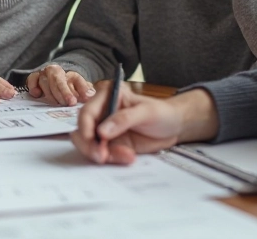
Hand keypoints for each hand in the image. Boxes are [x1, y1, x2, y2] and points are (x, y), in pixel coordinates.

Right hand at [26, 65, 94, 105]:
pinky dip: (33, 86)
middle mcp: (57, 72)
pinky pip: (32, 79)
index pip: (76, 79)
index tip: (78, 100)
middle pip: (59, 80)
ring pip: (46, 81)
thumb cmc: (69, 89)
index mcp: (71, 75)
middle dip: (64, 92)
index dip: (79, 89)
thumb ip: (86, 91)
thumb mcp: (80, 90)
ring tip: (56, 103)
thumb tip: (91, 95)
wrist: (55, 80)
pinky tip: (37, 94)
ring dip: (51, 93)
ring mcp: (45, 74)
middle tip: (69, 103)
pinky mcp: (34, 77)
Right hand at [71, 85, 217, 164]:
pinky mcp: (111, 144)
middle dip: (90, 146)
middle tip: (102, 157)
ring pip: (91, 145)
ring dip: (104, 154)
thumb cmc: (162, 112)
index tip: (93, 141)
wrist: (173, 127)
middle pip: (82, 131)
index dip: (85, 128)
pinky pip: (104, 155)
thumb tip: (102, 132)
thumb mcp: (147, 112)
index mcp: (107, 96)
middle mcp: (102, 112)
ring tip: (126, 156)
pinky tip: (129, 157)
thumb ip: (124, 119)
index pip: (87, 112)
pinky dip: (113, 159)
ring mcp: (105, 130)